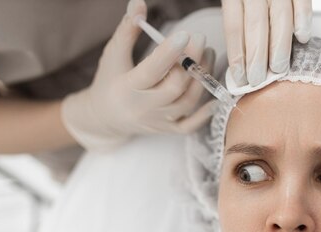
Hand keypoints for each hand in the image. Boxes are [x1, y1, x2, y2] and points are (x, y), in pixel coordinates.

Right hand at [61, 0, 216, 151]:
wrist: (105, 118)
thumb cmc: (110, 80)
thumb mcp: (113, 54)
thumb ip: (127, 30)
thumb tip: (139, 3)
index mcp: (128, 87)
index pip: (152, 70)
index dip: (169, 53)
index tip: (186, 35)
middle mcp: (143, 107)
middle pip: (174, 87)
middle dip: (191, 62)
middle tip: (201, 39)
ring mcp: (158, 121)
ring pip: (186, 103)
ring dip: (202, 79)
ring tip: (208, 54)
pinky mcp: (168, 129)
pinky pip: (190, 125)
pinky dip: (205, 113)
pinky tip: (215, 95)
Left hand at [222, 0, 311, 86]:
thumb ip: (237, 18)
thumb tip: (240, 58)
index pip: (233, 25)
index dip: (237, 54)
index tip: (240, 77)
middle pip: (255, 24)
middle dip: (257, 57)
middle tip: (258, 79)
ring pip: (279, 16)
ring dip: (279, 46)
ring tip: (278, 67)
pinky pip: (302, 0)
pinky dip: (303, 19)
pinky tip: (302, 37)